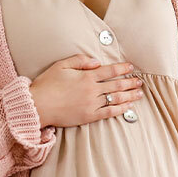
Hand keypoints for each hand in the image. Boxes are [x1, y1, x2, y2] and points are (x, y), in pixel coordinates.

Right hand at [28, 53, 143, 127]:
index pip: (110, 70)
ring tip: (139, 94)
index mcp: (86, 76)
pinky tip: (128, 107)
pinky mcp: (89, 116)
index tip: (131, 67)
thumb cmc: (46, 84)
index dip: (122, 68)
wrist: (38, 106)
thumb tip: (96, 62)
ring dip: (129, 95)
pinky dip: (121, 109)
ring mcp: (92, 104)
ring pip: (116, 98)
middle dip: (130, 82)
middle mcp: (92, 90)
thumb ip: (80, 60)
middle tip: (140, 81)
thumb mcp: (61, 65)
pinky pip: (109, 112)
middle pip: (117, 84)